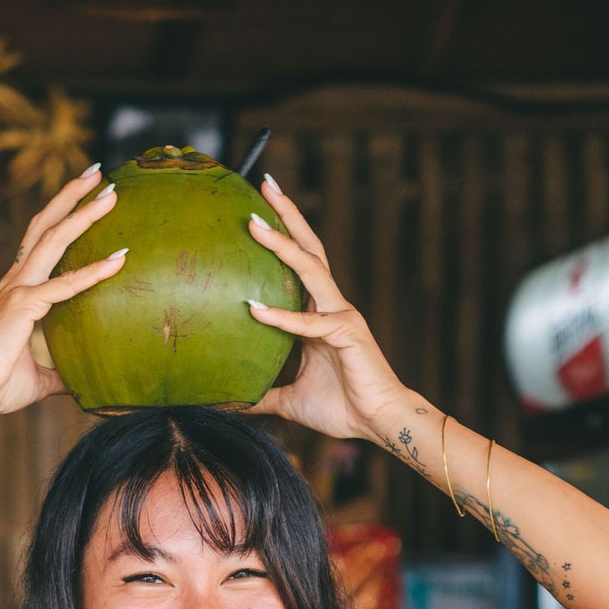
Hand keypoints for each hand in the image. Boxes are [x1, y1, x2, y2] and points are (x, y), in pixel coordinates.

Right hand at [0, 165, 126, 415]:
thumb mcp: (37, 380)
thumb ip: (57, 375)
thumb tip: (79, 383)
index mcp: (15, 293)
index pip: (41, 246)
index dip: (62, 220)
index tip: (84, 200)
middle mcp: (15, 283)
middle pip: (46, 227)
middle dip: (72, 197)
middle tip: (98, 174)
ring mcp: (18, 290)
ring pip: (54, 239)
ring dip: (82, 214)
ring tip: (108, 193)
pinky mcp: (23, 306)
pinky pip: (65, 286)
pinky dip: (93, 273)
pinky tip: (118, 261)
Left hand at [244, 179, 402, 439]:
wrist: (377, 424)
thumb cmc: (341, 408)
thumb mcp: (289, 400)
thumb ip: (262, 395)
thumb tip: (231, 403)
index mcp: (317, 316)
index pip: (296, 267)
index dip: (279, 238)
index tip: (256, 210)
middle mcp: (330, 307)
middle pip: (308, 249)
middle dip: (287, 215)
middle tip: (264, 184)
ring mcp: (340, 316)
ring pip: (310, 269)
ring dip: (282, 244)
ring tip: (256, 221)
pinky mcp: (347, 335)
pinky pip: (310, 324)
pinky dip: (281, 317)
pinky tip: (253, 308)